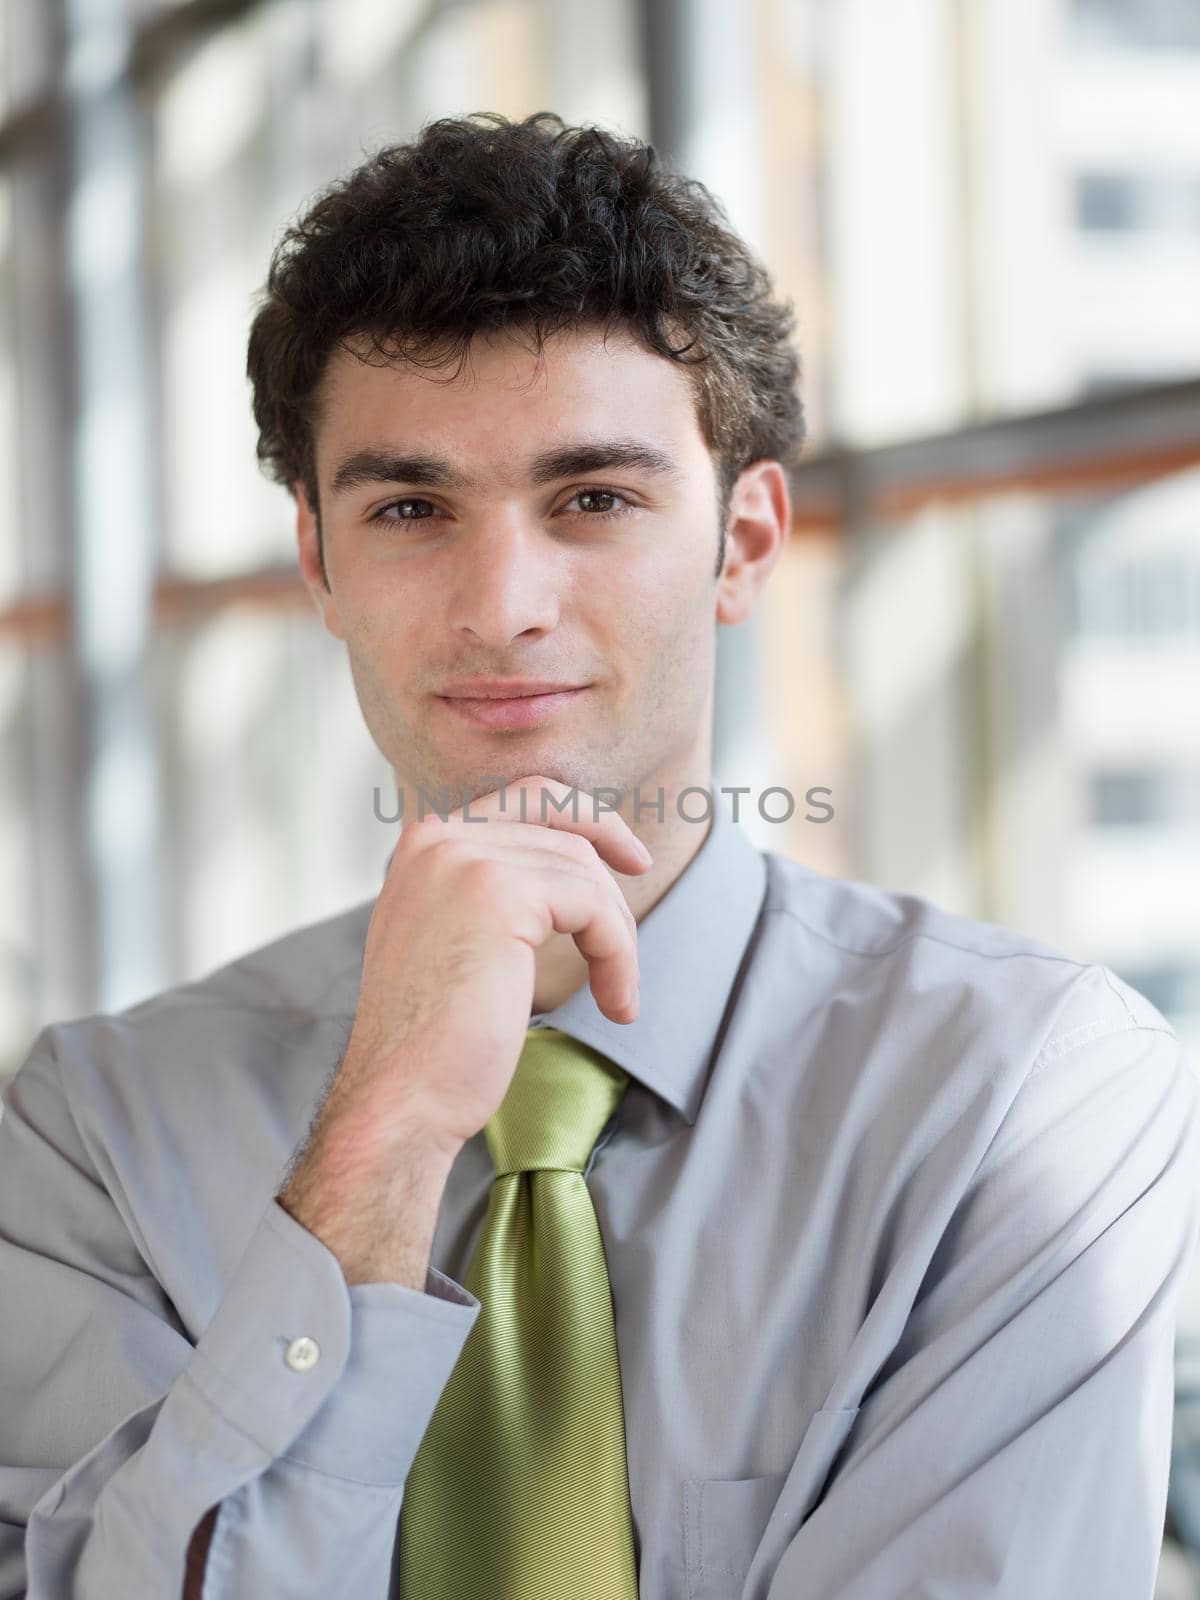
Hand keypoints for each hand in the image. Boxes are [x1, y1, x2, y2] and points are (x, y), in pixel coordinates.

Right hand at [278, 776, 650, 1282]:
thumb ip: (488, 893)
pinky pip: (593, 908)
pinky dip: (618, 955)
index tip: (628, 856)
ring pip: (584, 871)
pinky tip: (616, 1004)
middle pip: (560, 821)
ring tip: (618, 994)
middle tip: (640, 914)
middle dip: (611, 864)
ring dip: (616, 935)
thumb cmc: (434, 1041)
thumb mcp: (452, 941)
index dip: (586, 818)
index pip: (524, 796)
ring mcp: (464, 859)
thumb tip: (565, 873)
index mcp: (424, 845)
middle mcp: (437, 838)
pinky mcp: (498, 892)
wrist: (401, 1097)